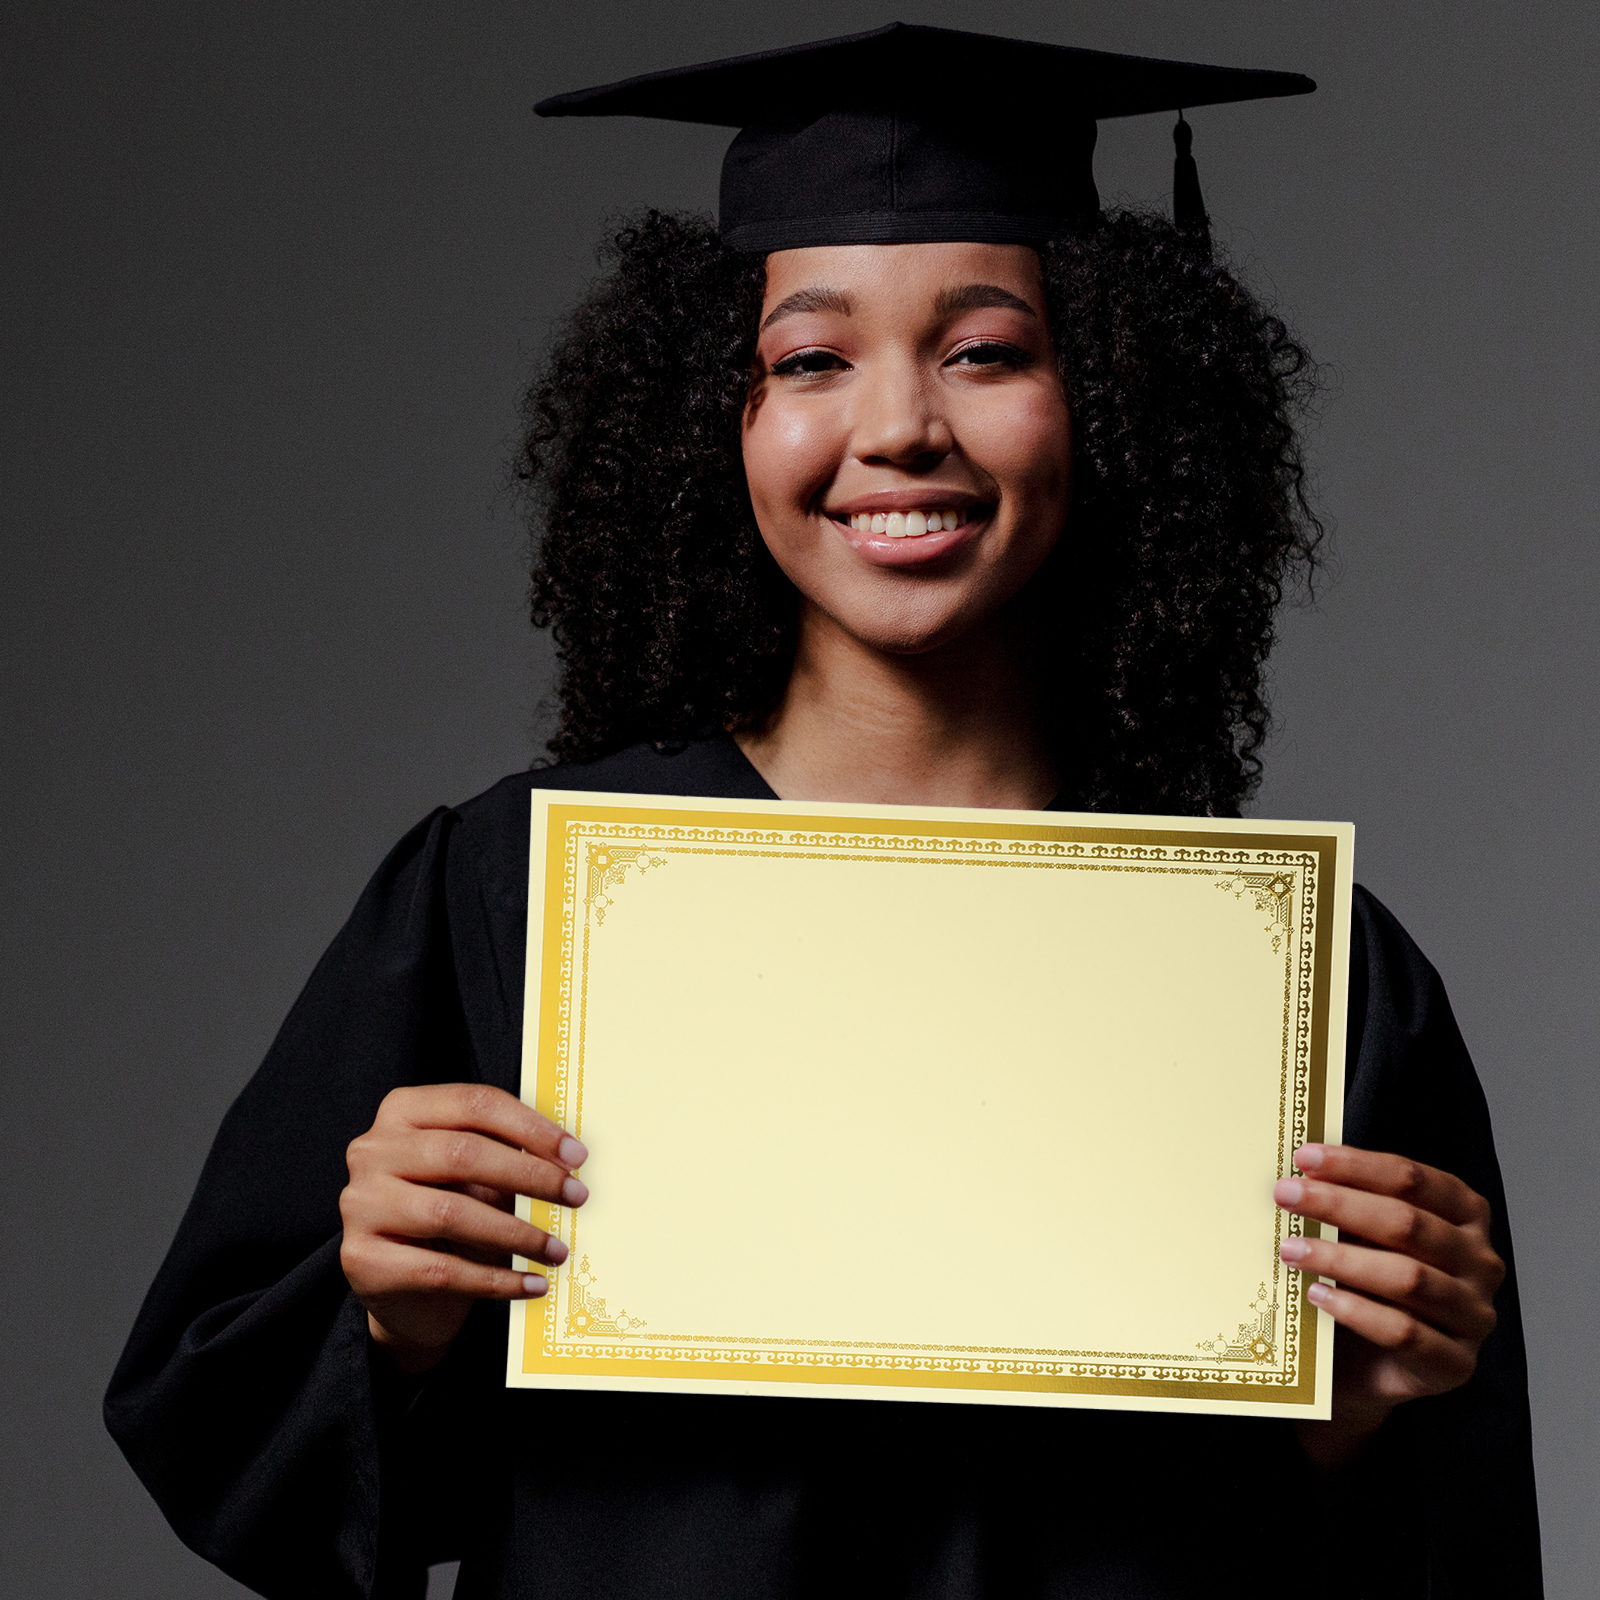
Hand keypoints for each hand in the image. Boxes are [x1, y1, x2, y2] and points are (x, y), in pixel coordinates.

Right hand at [339, 1084, 587, 1372]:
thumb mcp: (477, 1177)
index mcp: (402, 1112)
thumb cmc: (449, 1216)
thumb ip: (508, 1157)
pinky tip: (532, 1283)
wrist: (404, 1291)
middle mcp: (372, 1152)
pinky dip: (496, 1280)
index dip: (530, 1127)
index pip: (473, 1105)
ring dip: (517, 1233)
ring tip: (557, 1249)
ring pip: (451, 1213)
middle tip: (577, 1196)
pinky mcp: (363, 1260)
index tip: (576, 1154)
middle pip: (462, 1153)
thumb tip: (567, 1159)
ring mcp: (360, 1205)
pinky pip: (442, 1271)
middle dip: (530, 1176)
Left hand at [1274, 1143, 1503, 1470]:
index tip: (1303, 1157)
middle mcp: (1479, 1262)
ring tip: (1290, 1249)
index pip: (1413, 1179)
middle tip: (1284, 1195)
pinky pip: (1404, 1332)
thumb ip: (1345, 1203)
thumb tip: (1295, 1174)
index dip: (1357, 1165)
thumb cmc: (1366, 1281)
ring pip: (1407, 1277)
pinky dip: (1355, 1310)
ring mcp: (1473, 1315)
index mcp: (1465, 1215)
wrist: (1369, 1363)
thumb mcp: (1361, 1234)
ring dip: (1340, 1258)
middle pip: (1407, 1223)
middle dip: (1339, 1204)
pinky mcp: (1455, 1363)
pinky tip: (1317, 1295)